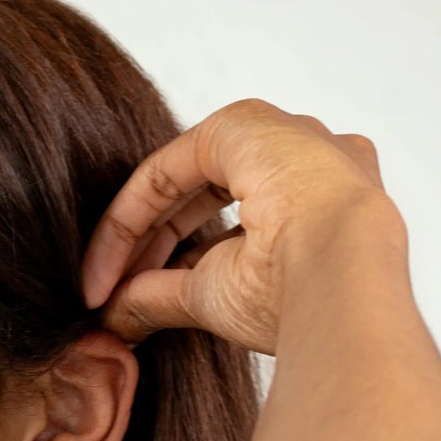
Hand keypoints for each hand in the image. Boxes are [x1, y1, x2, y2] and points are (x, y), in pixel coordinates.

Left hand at [79, 99, 394, 355]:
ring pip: (180, 181)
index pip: (221, 223)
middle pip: (197, 197)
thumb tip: (112, 316)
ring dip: (134, 234)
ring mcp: (278, 134)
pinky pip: (166, 171)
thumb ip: (161, 296)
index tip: (124, 307)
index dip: (167, 264)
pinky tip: (106, 261)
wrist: (337, 283)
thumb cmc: (297, 298)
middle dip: (147, 249)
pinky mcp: (242, 124)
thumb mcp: (215, 298)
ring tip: (103, 284)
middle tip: (108, 295)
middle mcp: (304, 157)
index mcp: (316, 196)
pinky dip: (130, 215)